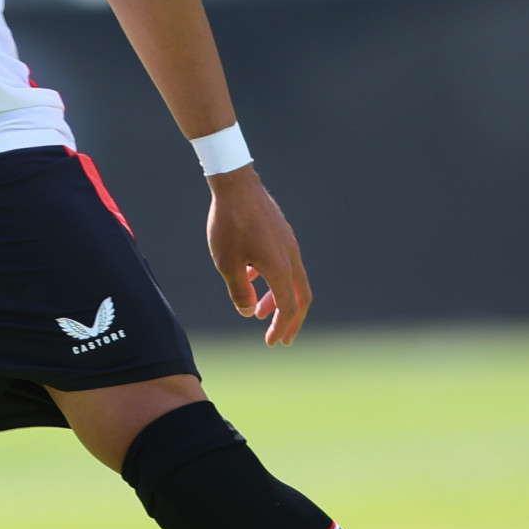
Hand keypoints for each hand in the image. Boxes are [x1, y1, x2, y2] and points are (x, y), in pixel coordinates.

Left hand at [204, 170, 310, 345]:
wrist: (236, 185)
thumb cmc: (229, 225)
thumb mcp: (227, 264)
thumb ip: (239, 292)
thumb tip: (247, 311)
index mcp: (281, 268)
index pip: (289, 307)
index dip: (281, 328)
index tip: (272, 342)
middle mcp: (291, 257)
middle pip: (300, 296)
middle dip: (290, 319)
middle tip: (280, 337)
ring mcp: (288, 243)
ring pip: (291, 279)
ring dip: (277, 298)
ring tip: (257, 310)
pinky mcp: (281, 233)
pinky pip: (283, 263)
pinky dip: (272, 278)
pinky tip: (250, 276)